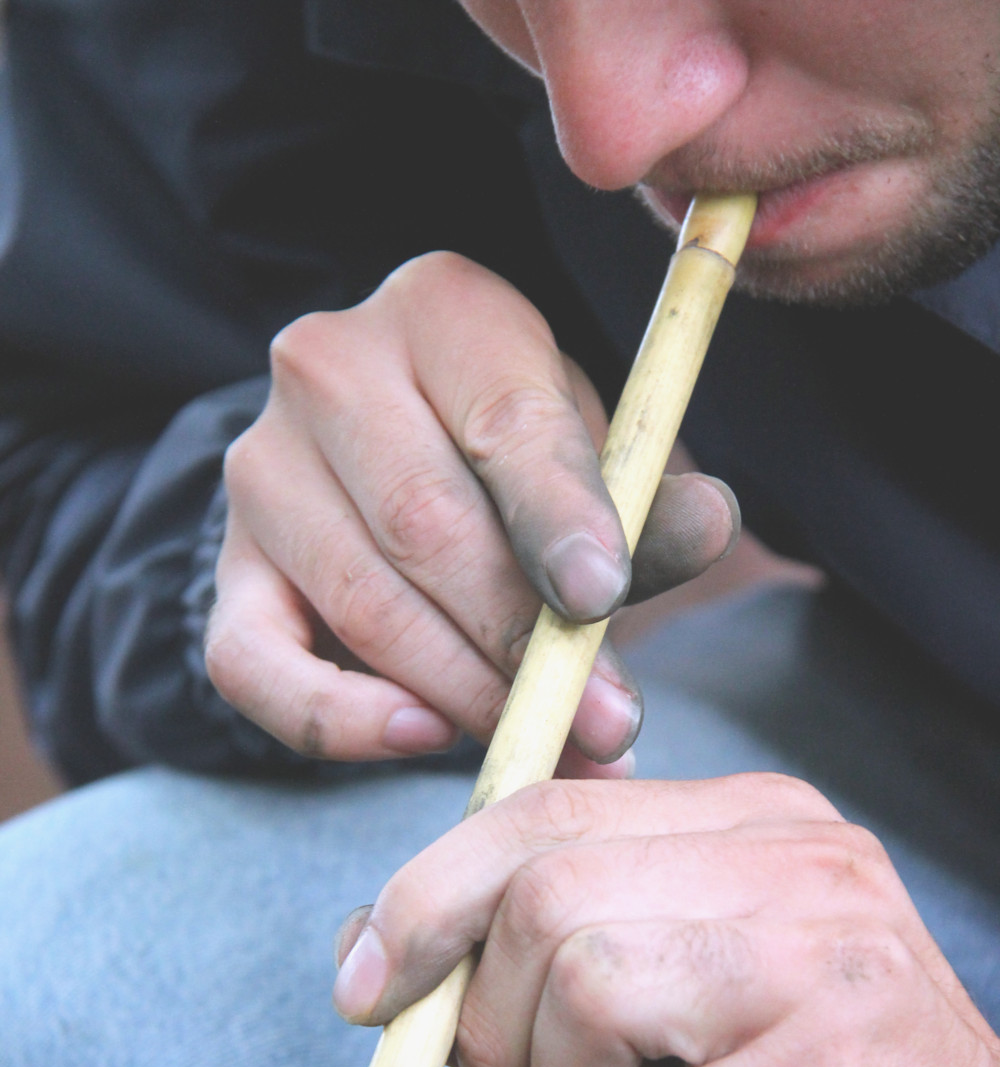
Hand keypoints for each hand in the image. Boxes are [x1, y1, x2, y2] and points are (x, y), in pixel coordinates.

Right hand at [206, 252, 736, 765]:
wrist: (387, 463)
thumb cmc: (511, 460)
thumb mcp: (590, 452)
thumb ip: (643, 501)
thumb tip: (713, 524)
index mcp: (440, 311)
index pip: (503, 420)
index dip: (556, 518)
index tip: (600, 600)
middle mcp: (326, 371)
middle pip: (427, 525)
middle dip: (520, 641)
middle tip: (601, 721)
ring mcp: (262, 474)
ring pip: (364, 605)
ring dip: (463, 694)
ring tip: (544, 741)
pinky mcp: (226, 573)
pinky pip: (257, 667)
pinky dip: (341, 719)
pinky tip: (421, 737)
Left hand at [331, 774, 999, 1066]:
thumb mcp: (682, 978)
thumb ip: (557, 934)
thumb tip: (379, 944)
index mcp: (759, 821)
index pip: (545, 811)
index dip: (430, 895)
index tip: (370, 981)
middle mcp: (802, 865)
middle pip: (546, 900)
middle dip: (483, 1022)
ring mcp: (826, 966)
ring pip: (582, 995)